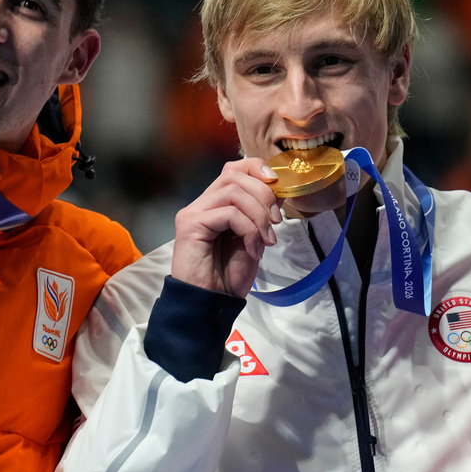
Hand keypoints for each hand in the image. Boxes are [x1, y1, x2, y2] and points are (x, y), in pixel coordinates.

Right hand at [171, 158, 281, 297]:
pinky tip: (253, 249)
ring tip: (266, 240)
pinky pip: (228, 213)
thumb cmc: (229, 275)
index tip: (278, 186)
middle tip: (277, 222)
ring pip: (233, 192)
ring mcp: (194, 213)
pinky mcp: (191, 225)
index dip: (257, 168)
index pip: (233, 168)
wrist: (212, 303)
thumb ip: (262, 213)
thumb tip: (279, 190)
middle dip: (263, 195)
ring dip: (259, 215)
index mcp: (215, 204)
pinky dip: (248, 230)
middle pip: (234, 174)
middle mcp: (201, 203)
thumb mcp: (254, 238)